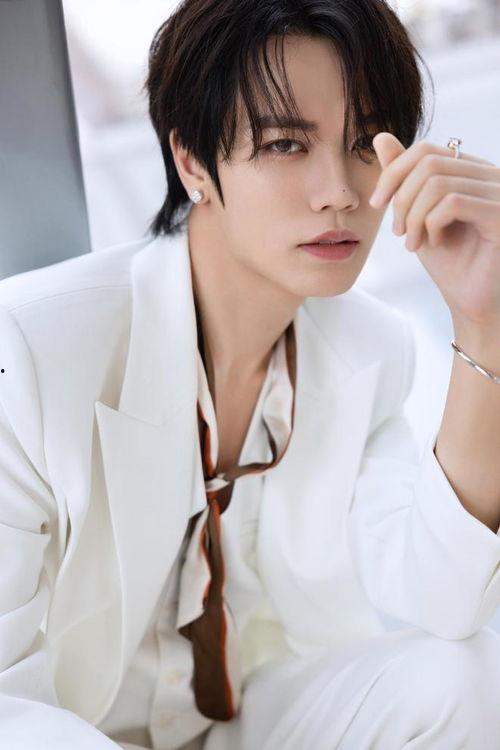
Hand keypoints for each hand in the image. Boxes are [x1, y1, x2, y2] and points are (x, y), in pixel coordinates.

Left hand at [369, 133, 499, 328]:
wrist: (470, 300)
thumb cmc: (449, 260)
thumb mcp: (417, 215)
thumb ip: (403, 178)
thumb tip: (381, 136)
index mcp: (471, 171)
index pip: (426, 150)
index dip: (393, 172)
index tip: (377, 204)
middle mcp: (490, 175)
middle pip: (428, 163)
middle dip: (401, 199)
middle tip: (398, 232)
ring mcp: (499, 193)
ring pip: (437, 183)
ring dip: (413, 216)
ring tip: (412, 243)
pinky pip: (453, 203)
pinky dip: (431, 224)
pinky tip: (434, 243)